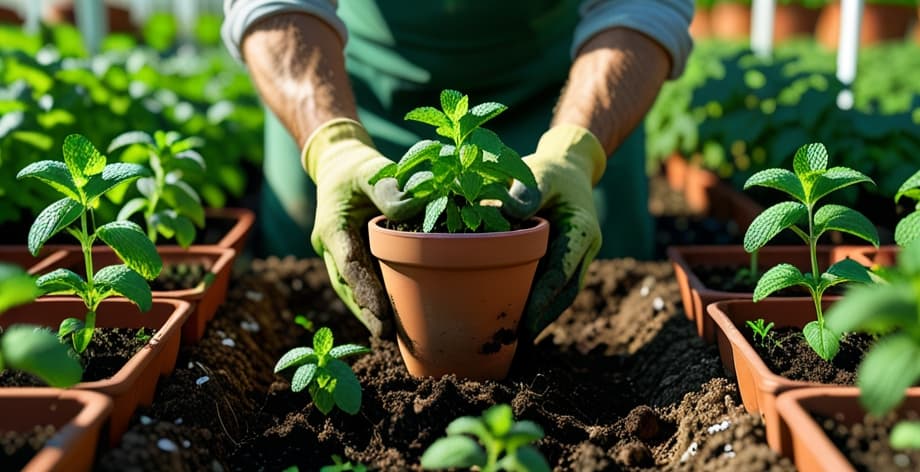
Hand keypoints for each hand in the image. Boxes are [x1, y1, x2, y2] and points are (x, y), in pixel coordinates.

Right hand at [302, 119, 424, 336]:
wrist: (339, 165)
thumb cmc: (357, 167)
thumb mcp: (371, 168)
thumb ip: (388, 187)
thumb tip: (413, 206)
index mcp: (332, 227)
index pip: (349, 265)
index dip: (365, 290)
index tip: (381, 311)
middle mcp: (331, 246)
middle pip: (348, 286)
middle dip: (366, 312)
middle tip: (387, 335)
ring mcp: (339, 254)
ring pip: (352, 290)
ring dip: (368, 313)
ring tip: (391, 337)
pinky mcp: (351, 257)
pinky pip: (361, 282)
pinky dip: (374, 300)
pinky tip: (393, 319)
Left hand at [505, 125, 606, 339]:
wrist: (570, 166)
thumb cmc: (552, 169)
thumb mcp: (540, 172)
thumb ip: (527, 190)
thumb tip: (508, 212)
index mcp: (582, 230)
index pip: (562, 272)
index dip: (544, 298)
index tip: (527, 321)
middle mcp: (585, 248)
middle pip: (566, 292)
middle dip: (544, 317)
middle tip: (517, 339)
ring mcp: (579, 255)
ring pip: (563, 293)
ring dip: (544, 314)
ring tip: (518, 337)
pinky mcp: (567, 258)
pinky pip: (556, 284)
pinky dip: (540, 300)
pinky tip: (520, 314)